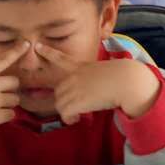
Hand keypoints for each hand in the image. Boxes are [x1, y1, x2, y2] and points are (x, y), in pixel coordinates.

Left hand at [35, 44, 161, 123]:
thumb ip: (93, 79)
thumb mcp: (105, 73)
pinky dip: (69, 118)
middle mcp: (75, 76)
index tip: (38, 46)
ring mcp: (74, 87)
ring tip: (77, 116)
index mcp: (82, 66)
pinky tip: (77, 119)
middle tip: (76, 109)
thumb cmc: (122, 79)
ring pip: (60, 104)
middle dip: (65, 101)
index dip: (49, 52)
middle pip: (58, 92)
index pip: (61, 58)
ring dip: (67, 112)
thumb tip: (91, 92)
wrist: (126, 82)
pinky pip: (64, 113)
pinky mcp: (76, 100)